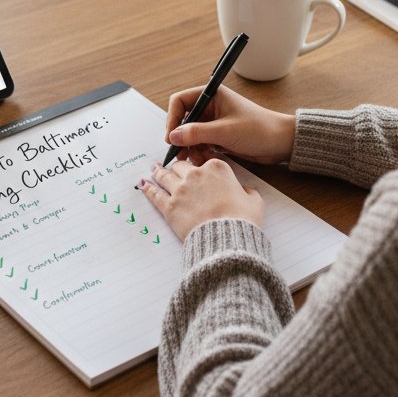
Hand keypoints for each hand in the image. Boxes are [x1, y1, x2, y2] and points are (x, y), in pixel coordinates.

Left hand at [140, 157, 263, 239]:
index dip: (198, 163)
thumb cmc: (242, 219)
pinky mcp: (169, 206)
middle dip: (176, 167)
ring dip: (158, 172)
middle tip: (171, 166)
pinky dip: (148, 188)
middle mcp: (196, 174)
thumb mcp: (254, 201)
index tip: (194, 164)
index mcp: (217, 168)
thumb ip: (247, 191)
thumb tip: (244, 191)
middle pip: (181, 166)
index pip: (203, 160)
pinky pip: (155, 194)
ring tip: (154, 170)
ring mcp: (180, 190)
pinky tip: (143, 185)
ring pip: (165, 176)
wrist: (227, 237)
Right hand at [165, 85, 295, 164]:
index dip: (172, 118)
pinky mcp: (219, 136)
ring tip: (196, 159)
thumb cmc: (259, 129)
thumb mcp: (225, 131)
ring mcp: (214, 122)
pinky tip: (205, 160)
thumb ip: (197, 133)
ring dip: (190, 148)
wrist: (281, 143)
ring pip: (190, 135)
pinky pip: (200, 144)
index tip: (172, 137)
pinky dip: (199, 152)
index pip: (180, 101)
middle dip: (181, 137)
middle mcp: (211, 107)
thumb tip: (173, 136)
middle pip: (183, 120)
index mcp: (212, 95)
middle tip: (181, 154)